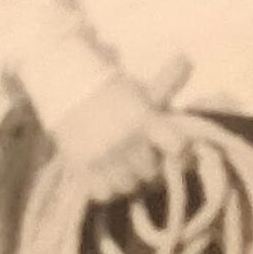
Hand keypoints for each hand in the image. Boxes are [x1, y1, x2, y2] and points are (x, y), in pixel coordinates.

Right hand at [50, 55, 190, 203]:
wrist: (65, 85)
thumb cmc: (110, 90)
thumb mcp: (140, 88)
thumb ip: (168, 82)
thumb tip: (187, 59)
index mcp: (143, 118)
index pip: (177, 147)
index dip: (180, 152)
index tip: (175, 152)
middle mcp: (125, 140)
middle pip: (151, 172)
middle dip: (149, 167)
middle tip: (141, 158)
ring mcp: (103, 156)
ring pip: (128, 187)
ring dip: (128, 180)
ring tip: (122, 167)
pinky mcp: (82, 167)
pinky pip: (104, 194)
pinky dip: (106, 188)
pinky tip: (105, 174)